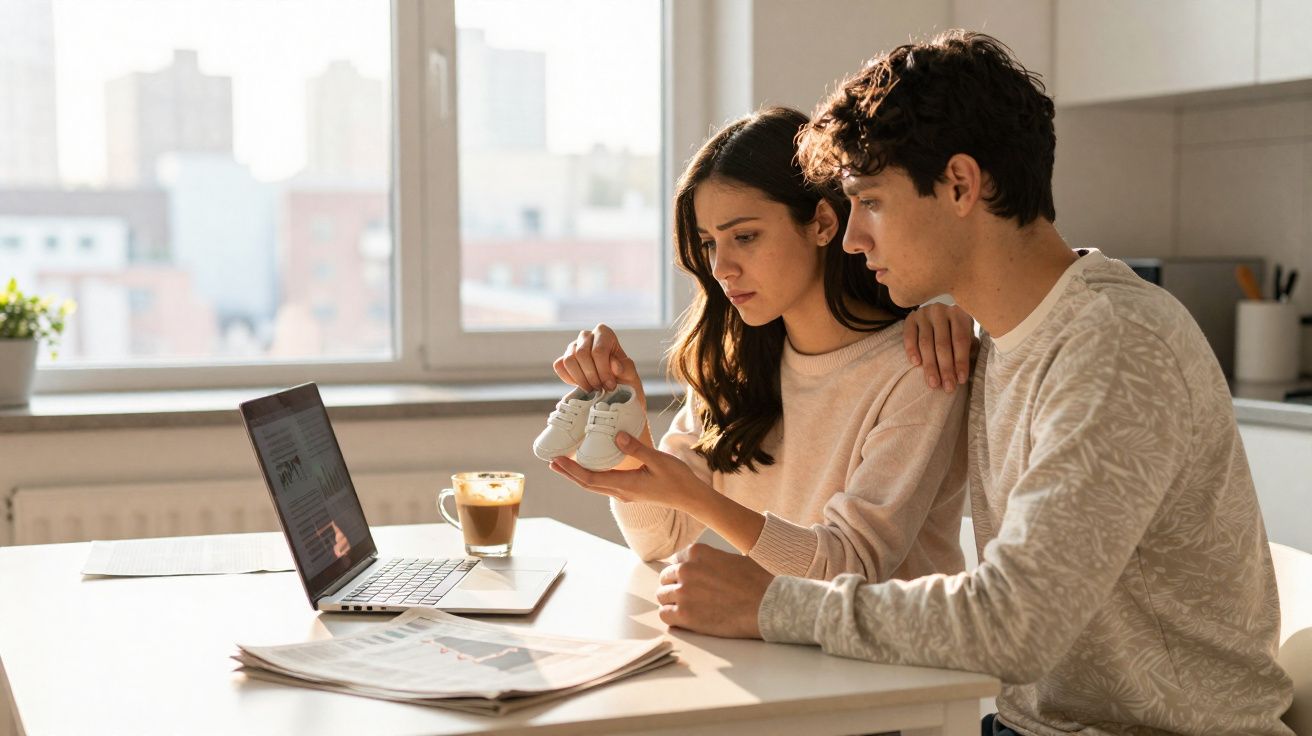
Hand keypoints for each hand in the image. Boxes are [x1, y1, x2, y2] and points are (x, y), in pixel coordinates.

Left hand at [549, 432, 710, 509]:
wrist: (691, 498)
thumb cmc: (677, 479)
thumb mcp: (658, 460)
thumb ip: (636, 448)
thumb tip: (616, 435)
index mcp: (625, 485)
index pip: (590, 479)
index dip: (571, 470)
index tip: (557, 460)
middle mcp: (621, 492)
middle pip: (588, 484)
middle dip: (569, 474)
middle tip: (553, 462)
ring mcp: (626, 493)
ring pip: (596, 485)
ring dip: (578, 476)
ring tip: (565, 465)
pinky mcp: (631, 491)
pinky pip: (605, 483)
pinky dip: (592, 475)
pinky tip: (592, 467)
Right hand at [553, 323, 642, 394]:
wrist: (615, 390)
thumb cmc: (624, 379)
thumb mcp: (631, 375)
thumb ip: (626, 368)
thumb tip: (614, 365)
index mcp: (604, 333)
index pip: (598, 350)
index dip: (603, 371)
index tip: (610, 386)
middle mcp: (586, 336)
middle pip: (582, 354)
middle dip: (591, 376)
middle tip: (600, 389)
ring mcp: (573, 346)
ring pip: (569, 360)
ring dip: (580, 379)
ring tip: (592, 390)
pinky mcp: (563, 358)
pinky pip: (560, 366)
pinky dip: (569, 379)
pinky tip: (582, 386)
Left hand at [656, 543, 772, 638]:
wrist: (767, 604)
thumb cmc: (757, 582)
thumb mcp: (733, 558)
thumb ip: (714, 559)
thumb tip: (710, 567)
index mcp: (697, 552)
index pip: (676, 560)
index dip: (682, 573)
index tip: (688, 581)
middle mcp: (686, 569)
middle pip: (666, 578)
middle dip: (675, 586)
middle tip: (687, 597)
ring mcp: (683, 592)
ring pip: (662, 596)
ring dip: (672, 602)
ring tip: (686, 609)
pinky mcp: (685, 615)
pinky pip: (665, 615)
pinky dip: (672, 618)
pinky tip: (683, 620)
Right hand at [903, 303, 974, 392]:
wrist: (934, 314)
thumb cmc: (953, 330)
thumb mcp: (964, 335)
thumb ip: (968, 349)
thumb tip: (966, 372)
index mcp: (959, 314)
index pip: (960, 340)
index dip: (961, 361)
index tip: (961, 380)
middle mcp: (941, 311)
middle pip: (943, 344)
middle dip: (946, 368)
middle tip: (947, 387)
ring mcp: (924, 313)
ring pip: (926, 343)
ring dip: (929, 365)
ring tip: (933, 383)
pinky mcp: (910, 318)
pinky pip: (909, 336)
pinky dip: (912, 350)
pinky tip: (916, 364)